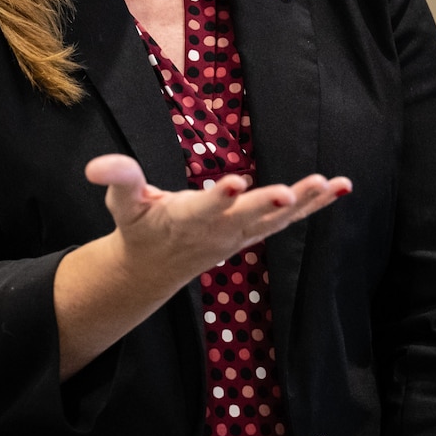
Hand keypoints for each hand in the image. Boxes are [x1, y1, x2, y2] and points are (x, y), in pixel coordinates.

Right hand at [83, 153, 350, 289]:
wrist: (155, 269)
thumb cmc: (138, 228)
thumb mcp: (122, 204)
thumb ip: (118, 179)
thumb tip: (96, 166)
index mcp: (183, 220)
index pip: (203, 209)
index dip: (218, 198)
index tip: (235, 183)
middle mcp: (217, 231)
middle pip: (247, 218)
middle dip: (268, 205)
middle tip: (288, 193)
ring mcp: (239, 236)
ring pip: (276, 220)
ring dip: (304, 203)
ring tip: (330, 183)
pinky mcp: (253, 233)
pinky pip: (287, 220)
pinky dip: (314, 206)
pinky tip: (340, 187)